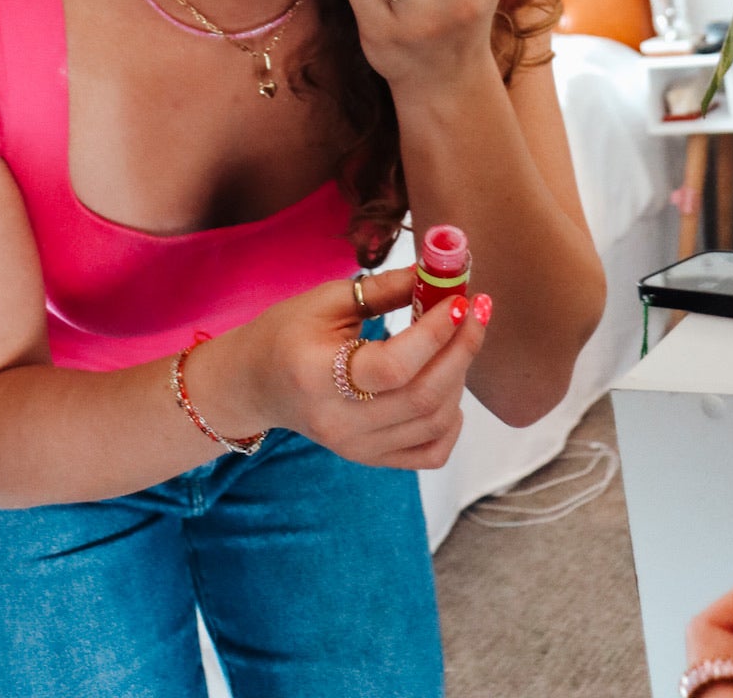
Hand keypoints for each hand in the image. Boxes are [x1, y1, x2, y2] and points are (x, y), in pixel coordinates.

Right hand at [209, 263, 488, 470]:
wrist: (257, 383)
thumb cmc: (287, 332)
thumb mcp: (326, 299)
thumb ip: (383, 288)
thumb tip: (437, 274)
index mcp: (317, 375)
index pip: (392, 366)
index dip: (434, 334)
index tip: (459, 300)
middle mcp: (339, 422)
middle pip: (421, 397)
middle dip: (461, 350)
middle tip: (475, 311)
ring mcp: (357, 448)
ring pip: (433, 424)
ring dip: (459, 378)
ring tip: (459, 340)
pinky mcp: (371, 459)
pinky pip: (430, 454)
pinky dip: (452, 422)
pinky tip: (450, 387)